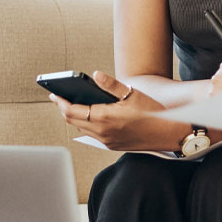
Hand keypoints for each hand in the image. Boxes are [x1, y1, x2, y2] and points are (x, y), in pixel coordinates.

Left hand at [47, 71, 187, 151]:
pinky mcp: (112, 145)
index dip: (60, 102)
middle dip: (64, 109)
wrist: (167, 133)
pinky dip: (85, 124)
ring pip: (81, 129)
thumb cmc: (152, 112)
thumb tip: (94, 75)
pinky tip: (88, 115)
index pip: (72, 111)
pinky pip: (92, 134)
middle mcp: (103, 133)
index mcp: (105, 118)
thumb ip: (110, 85)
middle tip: (58, 97)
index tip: (53, 94)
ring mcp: (107, 141)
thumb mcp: (132, 93)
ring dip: (74, 117)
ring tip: (70, 104)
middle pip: (73, 121)